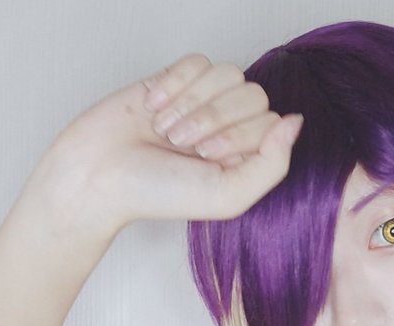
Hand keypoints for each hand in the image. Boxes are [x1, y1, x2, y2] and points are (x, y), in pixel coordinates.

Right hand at [42, 53, 303, 231]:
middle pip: (252, 93)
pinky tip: (154, 110)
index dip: (238, 134)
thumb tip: (296, 121)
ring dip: (192, 102)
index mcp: (244, 158)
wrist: (97, 176)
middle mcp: (228, 129)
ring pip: (228, 72)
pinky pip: (197, 61)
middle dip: (213, 118)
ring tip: (166, 130)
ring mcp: (202, 103)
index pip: (270, 122)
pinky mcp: (175, 81)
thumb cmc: (157, 194)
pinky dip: (174, 84)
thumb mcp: (227, 196)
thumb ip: (272, 165)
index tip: (205, 156)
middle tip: (182, 145)